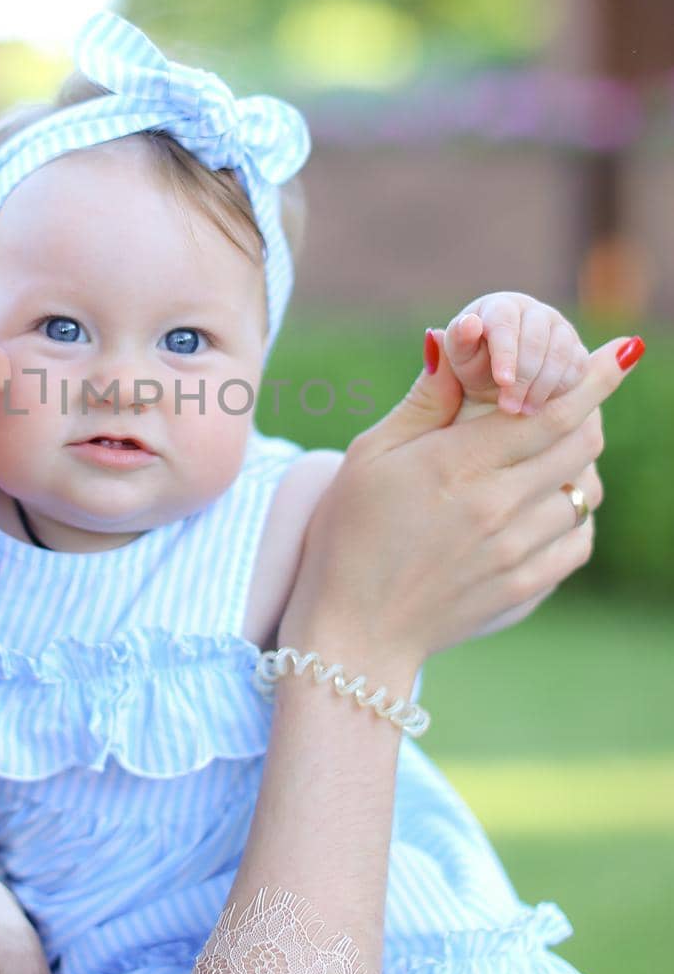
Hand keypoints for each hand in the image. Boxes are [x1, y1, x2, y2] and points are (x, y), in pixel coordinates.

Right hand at [279, 331, 639, 667]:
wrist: (356, 631)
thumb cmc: (350, 534)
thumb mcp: (370, 455)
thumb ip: (423, 400)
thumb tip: (451, 342)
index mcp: (458, 465)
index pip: (551, 411)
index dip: (594, 378)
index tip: (624, 351)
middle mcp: (497, 506)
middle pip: (580, 445)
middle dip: (586, 413)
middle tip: (570, 400)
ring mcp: (516, 551)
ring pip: (584, 491)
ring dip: (574, 465)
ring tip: (544, 458)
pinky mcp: (524, 587)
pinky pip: (579, 540)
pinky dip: (575, 516)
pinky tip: (546, 507)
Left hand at [444, 292, 587, 417]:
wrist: (498, 383)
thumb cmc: (472, 366)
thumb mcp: (457, 358)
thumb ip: (453, 346)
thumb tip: (436, 333)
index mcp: (500, 307)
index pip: (505, 323)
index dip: (506, 352)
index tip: (502, 381)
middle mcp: (534, 312)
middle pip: (538, 338)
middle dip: (524, 376)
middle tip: (509, 408)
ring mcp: (560, 329)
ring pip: (562, 352)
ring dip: (544, 386)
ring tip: (523, 412)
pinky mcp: (577, 352)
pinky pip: (579, 367)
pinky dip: (563, 388)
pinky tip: (541, 406)